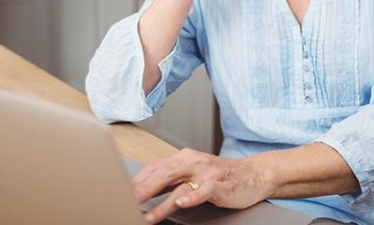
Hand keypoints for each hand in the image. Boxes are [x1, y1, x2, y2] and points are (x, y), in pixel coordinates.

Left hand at [132, 148, 266, 223]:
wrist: (254, 174)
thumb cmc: (221, 176)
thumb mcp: (193, 173)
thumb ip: (171, 179)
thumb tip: (143, 190)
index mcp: (183, 158)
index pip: (154, 168)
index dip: (136, 181)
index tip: (119, 193)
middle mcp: (193, 162)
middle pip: (161, 175)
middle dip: (141, 190)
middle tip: (125, 203)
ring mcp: (206, 173)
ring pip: (179, 187)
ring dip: (161, 203)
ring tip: (147, 216)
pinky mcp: (220, 185)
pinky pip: (204, 191)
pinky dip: (192, 197)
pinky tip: (182, 204)